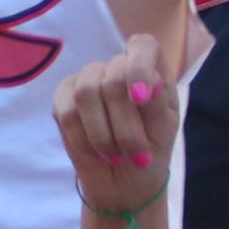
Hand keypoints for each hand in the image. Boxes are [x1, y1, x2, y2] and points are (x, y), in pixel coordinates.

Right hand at [51, 31, 183, 207]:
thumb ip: (157, 104)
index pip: (142, 46)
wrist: (125, 182)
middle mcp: (118, 69)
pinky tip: (95, 153)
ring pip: (86, 93)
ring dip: (102, 134)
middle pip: (113, 78)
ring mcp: (89, 81)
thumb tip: (146, 86)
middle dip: (125, 124)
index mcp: (150, 69)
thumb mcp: (163, 131)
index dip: (139, 67)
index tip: (141, 100)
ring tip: (115, 156)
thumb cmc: (151, 151)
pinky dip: (82, 139)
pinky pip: (66, 112)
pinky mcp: (64, 100)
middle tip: (135, 153)